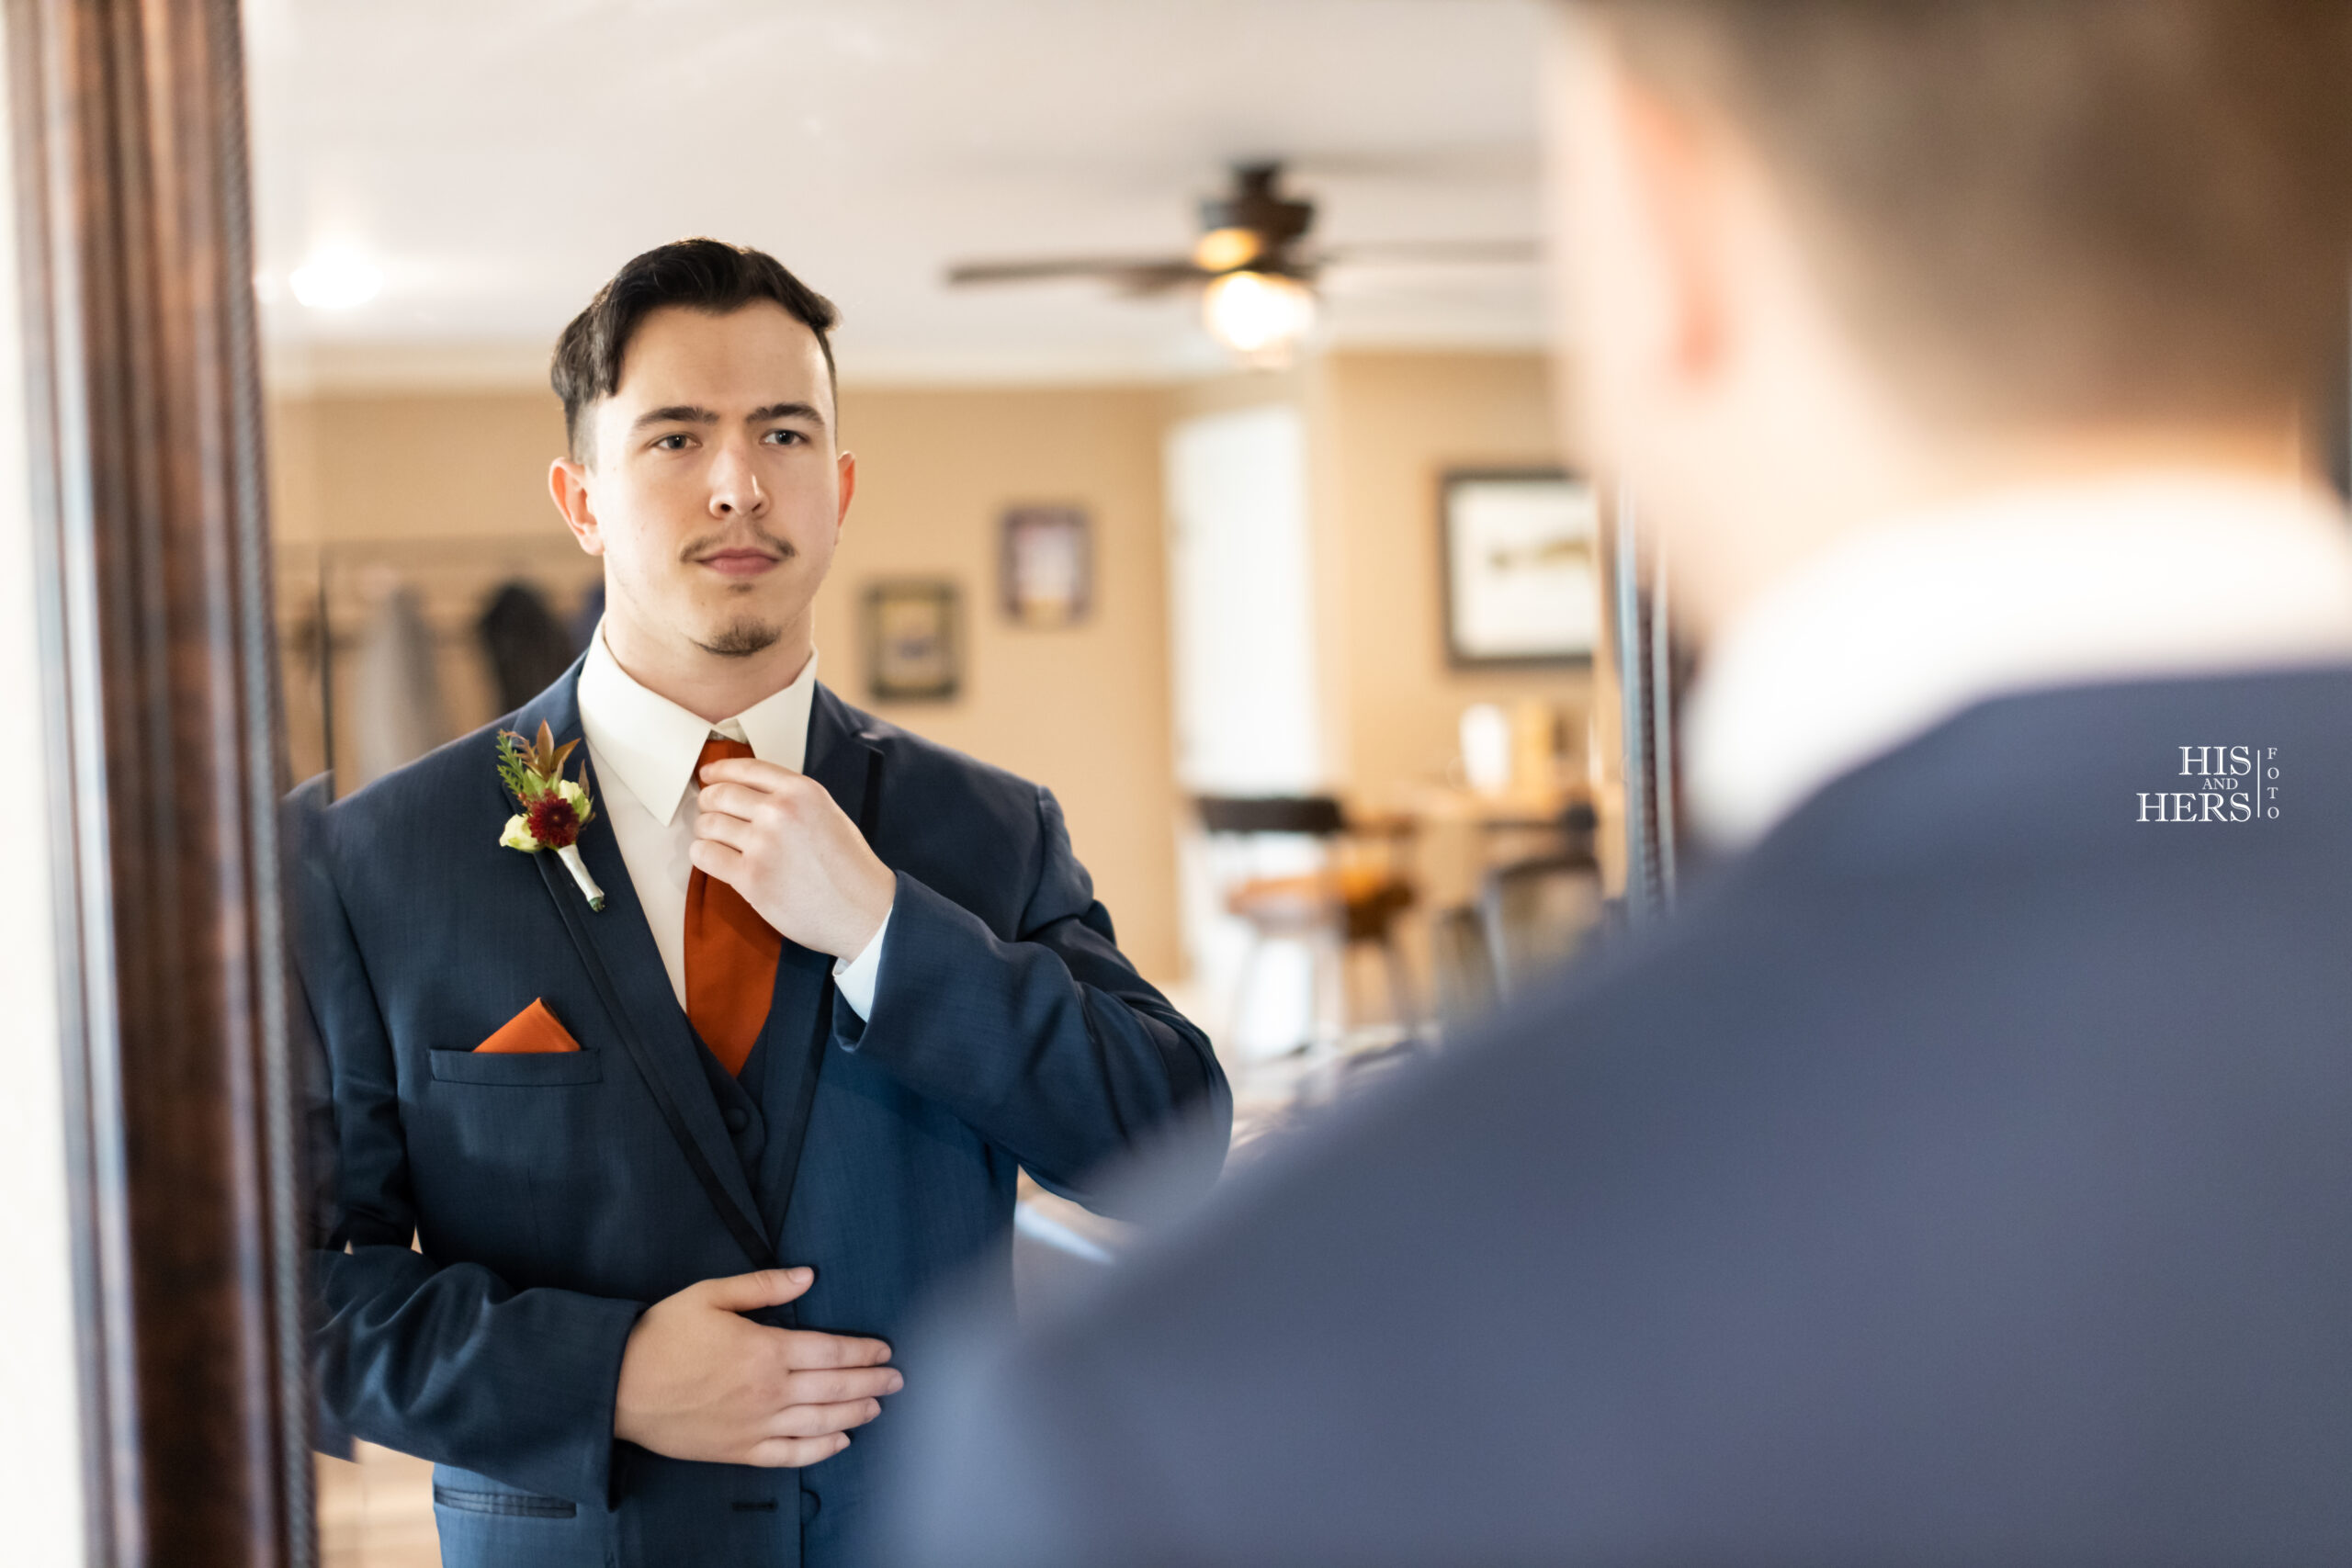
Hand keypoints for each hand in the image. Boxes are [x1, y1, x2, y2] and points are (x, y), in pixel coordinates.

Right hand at [613, 1267, 900, 1467]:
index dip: (863, 1351)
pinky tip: (841, 1441)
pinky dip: (820, 1450)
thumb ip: (764, 1286)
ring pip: (820, 1423)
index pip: (831, 1351)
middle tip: (898, 1379)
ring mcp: (755, 1425)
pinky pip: (790, 1455)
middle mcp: (767, 1391)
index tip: (884, 1350)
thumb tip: (809, 1276)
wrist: (616, 1385)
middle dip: (871, 1382)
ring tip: (878, 1406)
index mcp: (764, 1349)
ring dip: (856, 1414)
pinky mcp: (738, 1450)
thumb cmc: (662, 1335)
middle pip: (835, 1388)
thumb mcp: (711, 1295)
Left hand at [692, 756, 895, 960]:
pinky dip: (704, 855)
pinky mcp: (750, 878)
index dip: (719, 771)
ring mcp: (763, 845)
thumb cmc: (846, 865)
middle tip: (709, 813)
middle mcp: (780, 812)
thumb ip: (789, 798)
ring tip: (716, 840)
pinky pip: (705, 855)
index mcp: (801, 791)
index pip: (745, 768)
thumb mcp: (825, 812)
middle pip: (719, 795)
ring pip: (708, 825)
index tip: (708, 777)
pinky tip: (716, 859)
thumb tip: (744, 791)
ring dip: (706, 832)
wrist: (862, 910)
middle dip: (708, 803)